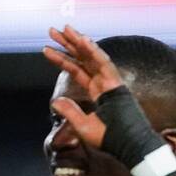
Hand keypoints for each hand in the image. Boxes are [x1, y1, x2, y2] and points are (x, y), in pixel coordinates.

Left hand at [41, 24, 128, 148]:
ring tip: (64, 29)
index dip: (62, 59)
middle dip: (68, 44)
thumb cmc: (109, 139)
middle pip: (83, 59)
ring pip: (92, 57)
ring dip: (78, 42)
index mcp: (97, 92)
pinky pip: (104, 64)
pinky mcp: (117, 84)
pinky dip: (94, 52)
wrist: (128, 146)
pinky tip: (83, 40)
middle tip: (52, 30)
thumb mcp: (83, 126)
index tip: (46, 49)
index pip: (77, 70)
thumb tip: (55, 101)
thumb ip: (70, 112)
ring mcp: (111, 82)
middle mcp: (104, 83)